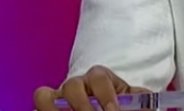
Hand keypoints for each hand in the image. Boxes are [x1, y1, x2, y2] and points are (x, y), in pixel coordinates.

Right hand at [34, 66, 148, 110]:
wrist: (113, 106)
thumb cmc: (123, 107)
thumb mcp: (135, 102)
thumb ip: (140, 101)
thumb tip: (147, 104)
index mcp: (99, 78)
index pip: (98, 77)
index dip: (106, 95)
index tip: (113, 110)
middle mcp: (75, 86)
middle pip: (71, 85)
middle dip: (82, 105)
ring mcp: (57, 99)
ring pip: (44, 96)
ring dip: (53, 109)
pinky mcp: (46, 110)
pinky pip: (36, 110)